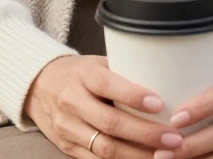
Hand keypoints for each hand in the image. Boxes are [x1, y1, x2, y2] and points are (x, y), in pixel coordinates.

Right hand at [24, 55, 185, 158]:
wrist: (38, 87)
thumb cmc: (79, 73)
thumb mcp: (97, 64)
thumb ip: (124, 73)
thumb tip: (169, 80)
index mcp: (82, 75)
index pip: (107, 85)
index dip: (133, 95)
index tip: (159, 103)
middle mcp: (72, 101)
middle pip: (110, 122)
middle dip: (145, 133)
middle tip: (174, 138)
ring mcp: (67, 128)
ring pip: (105, 148)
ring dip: (138, 155)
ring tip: (165, 156)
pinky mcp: (67, 147)